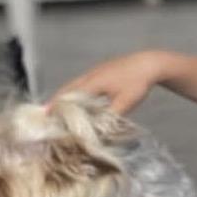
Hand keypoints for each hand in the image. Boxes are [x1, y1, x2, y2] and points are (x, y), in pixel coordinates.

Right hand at [48, 50, 165, 114]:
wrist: (150, 63)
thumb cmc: (138, 82)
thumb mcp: (125, 103)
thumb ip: (110, 117)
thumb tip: (99, 132)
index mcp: (93, 82)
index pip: (69, 96)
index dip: (57, 107)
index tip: (46, 117)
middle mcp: (90, 75)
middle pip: (66, 88)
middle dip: (55, 101)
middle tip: (45, 115)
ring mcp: (94, 72)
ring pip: (73, 85)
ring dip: (64, 96)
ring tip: (56, 109)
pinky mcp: (100, 72)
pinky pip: (81, 83)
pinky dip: (74, 92)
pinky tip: (76, 100)